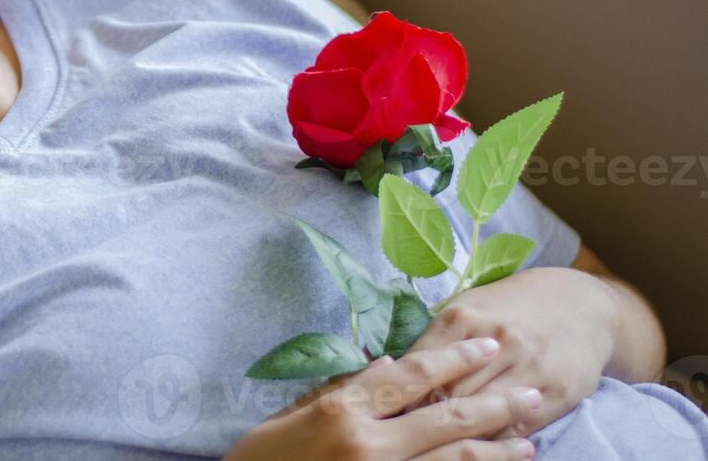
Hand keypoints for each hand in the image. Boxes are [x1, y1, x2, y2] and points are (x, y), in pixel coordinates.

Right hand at [226, 337, 541, 459]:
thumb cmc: (262, 460)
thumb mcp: (291, 416)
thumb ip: (340, 390)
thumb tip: (388, 365)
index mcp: (342, 410)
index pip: (412, 375)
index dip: (453, 358)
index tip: (486, 344)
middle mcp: (369, 443)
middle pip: (446, 416)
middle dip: (494, 403)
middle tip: (532, 392)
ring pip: (456, 459)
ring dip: (499, 448)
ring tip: (532, 436)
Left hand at [402, 267, 616, 438]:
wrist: (580, 304)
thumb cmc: (509, 307)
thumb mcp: (468, 308)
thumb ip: (433, 339)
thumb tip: (387, 369)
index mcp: (463, 318)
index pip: (421, 368)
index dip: (399, 397)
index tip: (384, 418)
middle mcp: (496, 340)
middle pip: (448, 394)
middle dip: (422, 421)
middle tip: (401, 441)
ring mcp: (529, 367)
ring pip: (482, 415)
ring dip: (456, 438)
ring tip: (432, 450)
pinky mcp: (558, 391)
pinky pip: (518, 427)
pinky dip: (494, 445)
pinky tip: (477, 452)